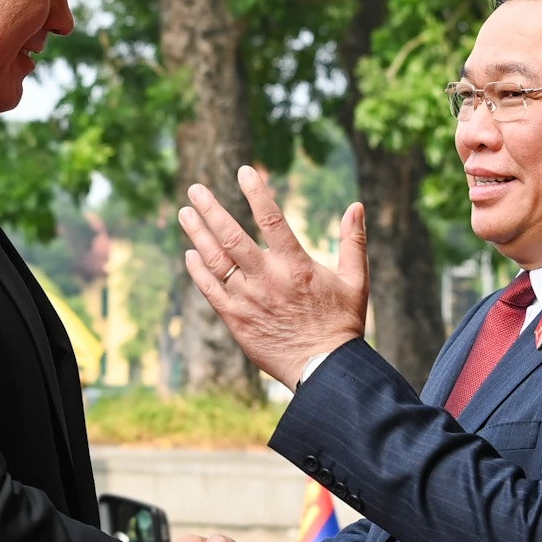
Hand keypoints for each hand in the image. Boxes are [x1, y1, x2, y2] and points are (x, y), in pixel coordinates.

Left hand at [179, 166, 367, 389]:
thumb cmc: (342, 324)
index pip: (273, 220)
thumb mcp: (355, 281)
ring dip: (197, 235)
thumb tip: (356, 206)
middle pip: (232, 238)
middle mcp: (268, 280)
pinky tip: (191, 254)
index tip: (244, 171)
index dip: (257, 193)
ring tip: (185, 213)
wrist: (324, 370)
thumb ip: (353, 242)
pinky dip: (198, 271)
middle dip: (211, 210)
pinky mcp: (236, 320)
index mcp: (296, 266)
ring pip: (216, 262)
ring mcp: (248, 300)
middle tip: (195, 189)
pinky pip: (210, 290)